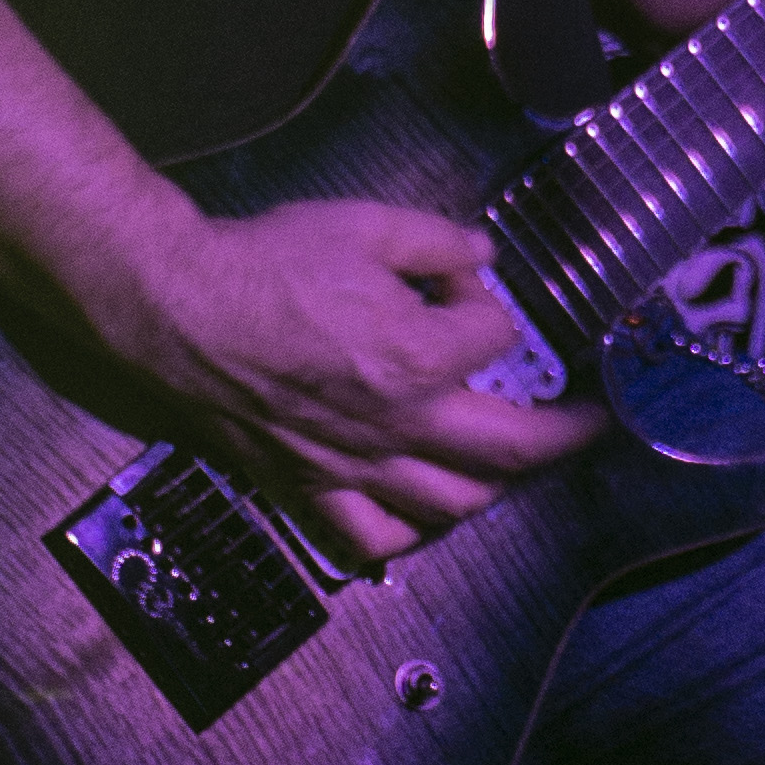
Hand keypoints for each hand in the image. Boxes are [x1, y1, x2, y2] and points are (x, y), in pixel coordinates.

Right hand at [100, 191, 605, 568]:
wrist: (176, 308)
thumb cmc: (264, 264)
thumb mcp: (364, 225)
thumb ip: (437, 242)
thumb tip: (482, 257)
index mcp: (417, 357)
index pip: (495, 339)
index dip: (492, 307)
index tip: (472, 288)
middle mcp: (397, 424)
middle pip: (510, 449)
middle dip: (564, 436)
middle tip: (589, 423)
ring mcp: (355, 465)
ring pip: (453, 503)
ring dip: (496, 485)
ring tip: (508, 461)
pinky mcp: (310, 487)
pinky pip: (373, 538)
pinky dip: (409, 533)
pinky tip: (420, 510)